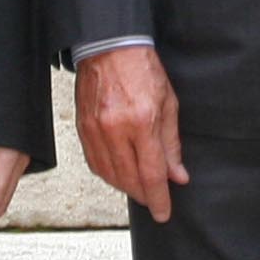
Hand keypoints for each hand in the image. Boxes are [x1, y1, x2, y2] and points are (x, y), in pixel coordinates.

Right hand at [75, 46, 188, 222]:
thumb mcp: (168, 103)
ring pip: (109, 175)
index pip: (151, 173)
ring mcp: (95, 129)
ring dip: (126, 187)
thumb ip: (171, 144)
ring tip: (139, 187)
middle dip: (143, 195)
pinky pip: (94, 163)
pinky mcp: (82, 127)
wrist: (109, 46)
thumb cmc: (143, 70)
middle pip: (129, 179)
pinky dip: (108, 174)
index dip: (158, 198)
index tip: (163, 213)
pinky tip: (119, 174)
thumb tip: (177, 175)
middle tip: (154, 200)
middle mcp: (116, 129)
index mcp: (142, 121)